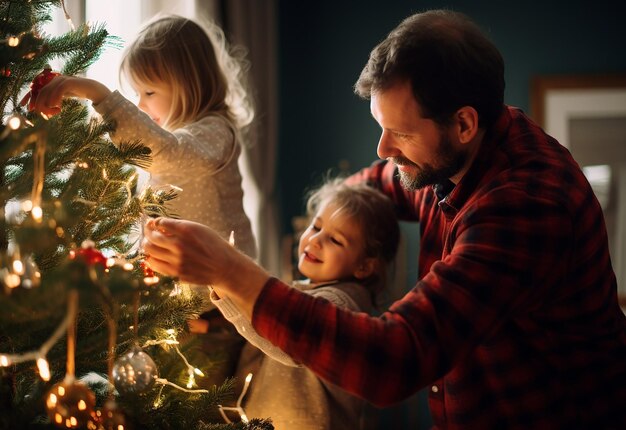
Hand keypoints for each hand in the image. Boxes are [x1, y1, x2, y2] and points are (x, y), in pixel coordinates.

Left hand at [28, 75, 110, 116]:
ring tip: (53, 113)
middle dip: (41, 105)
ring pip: (48, 91)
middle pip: (41, 92)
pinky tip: (58, 107)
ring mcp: (61, 79)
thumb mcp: (64, 96)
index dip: (34, 101)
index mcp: (52, 82)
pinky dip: (56, 99)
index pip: (39, 91)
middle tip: (45, 116)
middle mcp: (55, 79)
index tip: (33, 111)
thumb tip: (46, 113)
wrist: (93, 89)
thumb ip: (55, 101)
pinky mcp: (68, 82)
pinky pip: (58, 91)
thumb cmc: (79, 93)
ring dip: (48, 104)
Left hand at [142, 218, 269, 317]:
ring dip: (147, 246)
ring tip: (150, 244)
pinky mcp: (176, 273)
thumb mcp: (200, 229)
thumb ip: (180, 226)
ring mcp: (177, 260)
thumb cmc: (213, 245)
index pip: (159, 222)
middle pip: (151, 237)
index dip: (154, 222)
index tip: (154, 223)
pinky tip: (155, 256)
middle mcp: (180, 245)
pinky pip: (155, 265)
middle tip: (149, 232)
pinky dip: (151, 259)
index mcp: (187, 230)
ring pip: (150, 251)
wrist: (225, 267)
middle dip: (148, 233)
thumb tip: (159, 225)